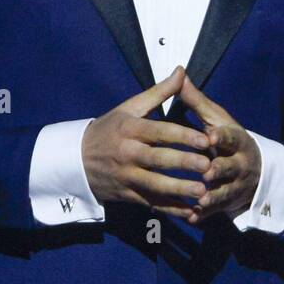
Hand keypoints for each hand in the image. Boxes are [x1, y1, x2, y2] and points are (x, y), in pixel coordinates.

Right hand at [81, 66, 211, 209]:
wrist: (75, 160)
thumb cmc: (109, 129)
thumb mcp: (129, 107)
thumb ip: (159, 92)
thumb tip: (182, 71)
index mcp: (130, 129)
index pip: (159, 132)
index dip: (183, 136)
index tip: (205, 139)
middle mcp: (127, 153)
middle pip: (158, 159)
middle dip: (184, 164)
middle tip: (208, 166)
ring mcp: (126, 176)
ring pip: (155, 185)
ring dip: (179, 190)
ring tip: (203, 191)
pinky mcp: (127, 195)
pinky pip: (152, 203)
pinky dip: (171, 210)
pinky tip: (191, 212)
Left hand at [172, 74, 260, 225]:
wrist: (254, 171)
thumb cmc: (226, 140)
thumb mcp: (216, 119)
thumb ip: (197, 101)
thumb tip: (179, 74)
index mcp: (237, 140)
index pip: (232, 136)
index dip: (223, 136)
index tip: (211, 135)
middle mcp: (240, 163)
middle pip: (231, 167)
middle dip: (220, 170)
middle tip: (207, 172)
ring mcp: (236, 185)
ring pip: (225, 192)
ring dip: (213, 197)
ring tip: (200, 200)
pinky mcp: (228, 203)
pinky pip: (216, 211)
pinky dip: (204, 215)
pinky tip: (191, 217)